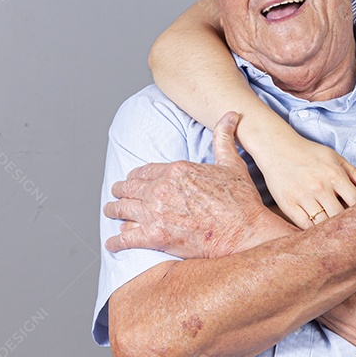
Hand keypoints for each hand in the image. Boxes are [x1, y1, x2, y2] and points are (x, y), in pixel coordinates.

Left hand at [104, 112, 290, 258]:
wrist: (245, 232)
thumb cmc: (241, 201)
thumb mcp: (232, 164)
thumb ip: (224, 138)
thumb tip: (231, 114)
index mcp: (176, 170)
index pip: (145, 170)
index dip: (136, 175)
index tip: (132, 179)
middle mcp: (161, 189)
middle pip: (130, 188)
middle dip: (121, 191)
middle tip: (116, 195)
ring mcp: (156, 214)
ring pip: (123, 210)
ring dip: (114, 210)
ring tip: (110, 212)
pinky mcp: (155, 238)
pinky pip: (125, 238)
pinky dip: (115, 240)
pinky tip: (111, 242)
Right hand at [253, 132, 355, 229]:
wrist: (276, 148)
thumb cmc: (308, 153)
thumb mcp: (334, 158)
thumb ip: (354, 173)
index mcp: (334, 175)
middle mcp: (320, 187)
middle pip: (340, 216)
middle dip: (348, 225)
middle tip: (353, 234)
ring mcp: (303, 197)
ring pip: (323, 224)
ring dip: (330, 231)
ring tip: (337, 237)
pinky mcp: (288, 205)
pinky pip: (304, 225)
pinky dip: (313, 232)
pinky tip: (319, 234)